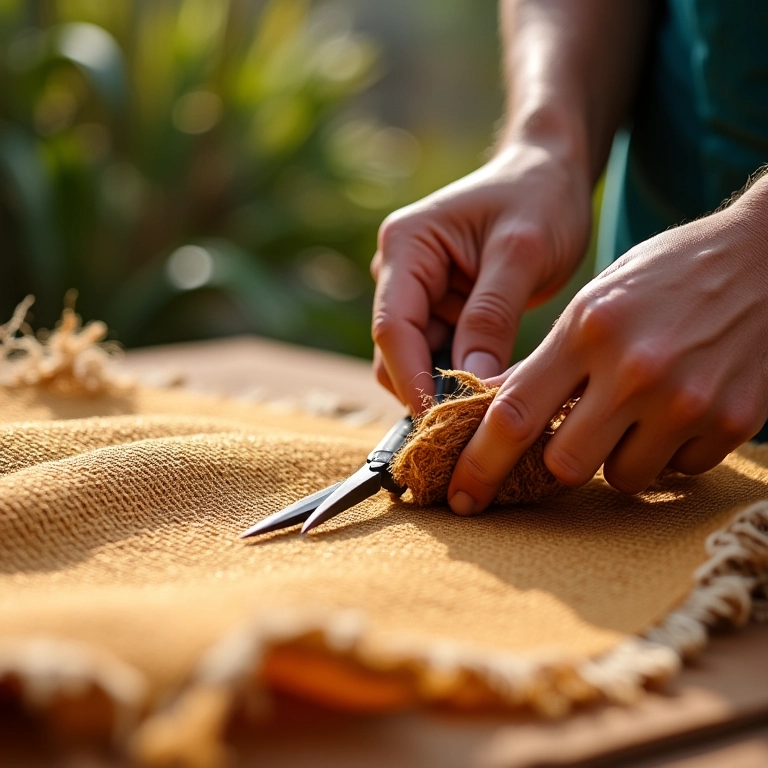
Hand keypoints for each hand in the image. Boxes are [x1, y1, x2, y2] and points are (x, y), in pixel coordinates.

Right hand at [371, 141, 591, 412]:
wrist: (551, 173)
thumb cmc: (539, 196)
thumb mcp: (522, 251)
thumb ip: (492, 315)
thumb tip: (472, 384)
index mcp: (406, 246)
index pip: (392, 328)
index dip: (412, 380)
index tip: (440, 424)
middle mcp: (400, 272)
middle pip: (396, 351)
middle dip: (428, 389)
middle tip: (472, 430)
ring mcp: (418, 293)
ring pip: (418, 360)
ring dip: (447, 388)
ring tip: (489, 416)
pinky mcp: (441, 311)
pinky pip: (441, 356)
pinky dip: (462, 378)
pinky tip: (492, 395)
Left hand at [448, 183, 767, 514]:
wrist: (764, 257)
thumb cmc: (663, 278)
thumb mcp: (592, 303)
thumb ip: (545, 362)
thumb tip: (491, 414)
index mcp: (587, 329)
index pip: (513, 416)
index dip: (477, 465)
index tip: (459, 495)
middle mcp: (635, 368)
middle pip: (564, 465)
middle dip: (558, 460)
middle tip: (571, 434)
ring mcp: (689, 399)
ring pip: (622, 478)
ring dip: (616, 458)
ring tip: (635, 413)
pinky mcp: (735, 422)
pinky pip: (678, 471)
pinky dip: (669, 453)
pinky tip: (679, 409)